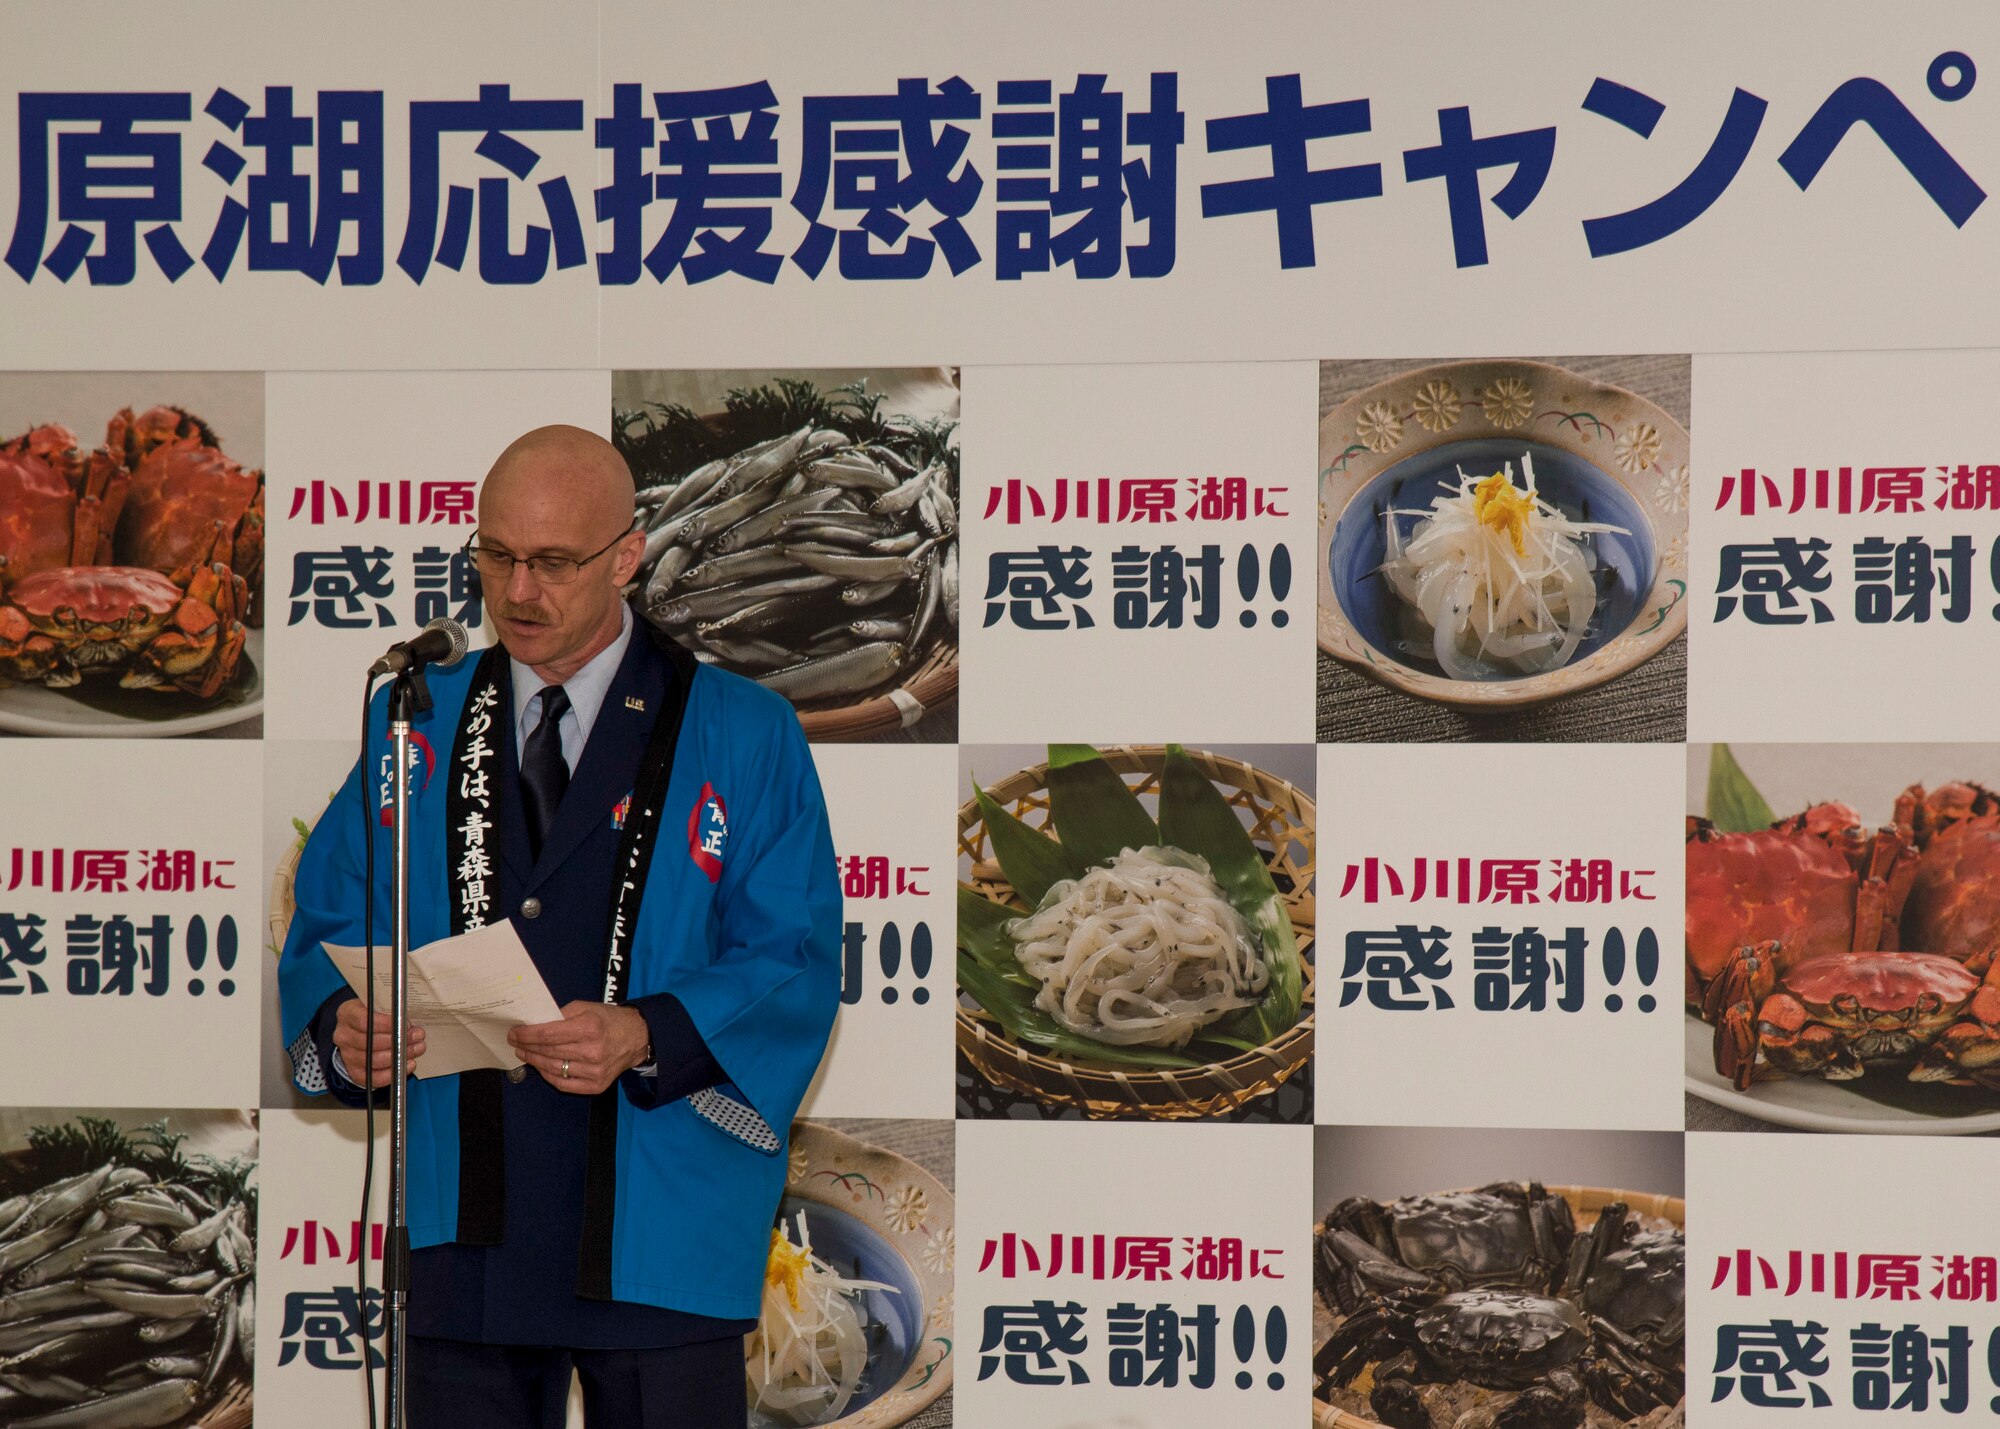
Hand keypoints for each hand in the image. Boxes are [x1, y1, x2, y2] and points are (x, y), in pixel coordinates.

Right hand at [332, 998, 424, 1087]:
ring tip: (417, 1049)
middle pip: (370, 1043)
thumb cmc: (374, 1014)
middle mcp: (343, 1036)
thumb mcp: (378, 1003)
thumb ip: (390, 1008)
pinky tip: (407, 1065)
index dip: (387, 1024)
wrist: (360, 1029)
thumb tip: (409, 1018)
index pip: (363, 1020)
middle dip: (399, 1041)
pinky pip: (373, 1078)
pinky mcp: (354, 1071)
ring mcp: (347, 1055)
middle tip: (418, 1036)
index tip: (407, 1023)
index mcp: (347, 1014)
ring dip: (399, 1056)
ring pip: (373, 1060)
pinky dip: (392, 1073)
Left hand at [508, 1002, 650, 1095]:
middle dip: (527, 1046)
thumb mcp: (586, 1007)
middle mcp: (593, 1051)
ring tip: (525, 1053)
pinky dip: (548, 1075)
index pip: (548, 1034)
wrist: (637, 1038)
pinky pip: (563, 1083)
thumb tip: (534, 1024)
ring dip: (534, 1061)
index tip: (514, 1033)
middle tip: (515, 1042)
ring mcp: (595, 1071)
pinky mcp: (596, 1085)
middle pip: (548, 1052)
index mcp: (590, 1027)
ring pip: (553, 1069)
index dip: (527, 1035)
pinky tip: (541, 1066)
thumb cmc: (609, 1020)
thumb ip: (560, 1015)